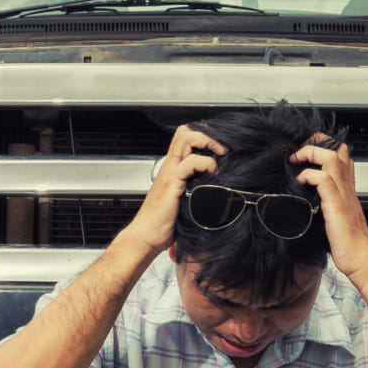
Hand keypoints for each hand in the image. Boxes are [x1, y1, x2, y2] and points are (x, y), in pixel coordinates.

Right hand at [117, 122, 223, 256]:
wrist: (146, 236)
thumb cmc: (163, 223)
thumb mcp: (184, 201)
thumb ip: (195, 190)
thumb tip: (218, 189)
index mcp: (173, 169)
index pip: (186, 138)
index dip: (204, 137)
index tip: (220, 149)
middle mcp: (170, 166)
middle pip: (185, 131)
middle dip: (207, 134)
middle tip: (221, 149)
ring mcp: (170, 172)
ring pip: (186, 138)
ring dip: (208, 142)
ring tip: (220, 156)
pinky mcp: (171, 183)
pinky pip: (190, 162)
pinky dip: (206, 164)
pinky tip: (212, 174)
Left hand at [290, 139, 367, 277]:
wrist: (362, 259)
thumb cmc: (349, 244)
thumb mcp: (336, 217)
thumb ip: (326, 204)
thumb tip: (306, 200)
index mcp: (347, 188)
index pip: (342, 155)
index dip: (324, 146)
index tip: (305, 152)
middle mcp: (347, 187)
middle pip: (338, 148)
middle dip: (316, 141)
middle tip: (299, 150)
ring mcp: (343, 194)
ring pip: (331, 157)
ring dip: (310, 153)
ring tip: (296, 160)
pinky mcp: (336, 205)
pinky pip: (323, 179)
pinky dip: (308, 175)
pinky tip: (300, 183)